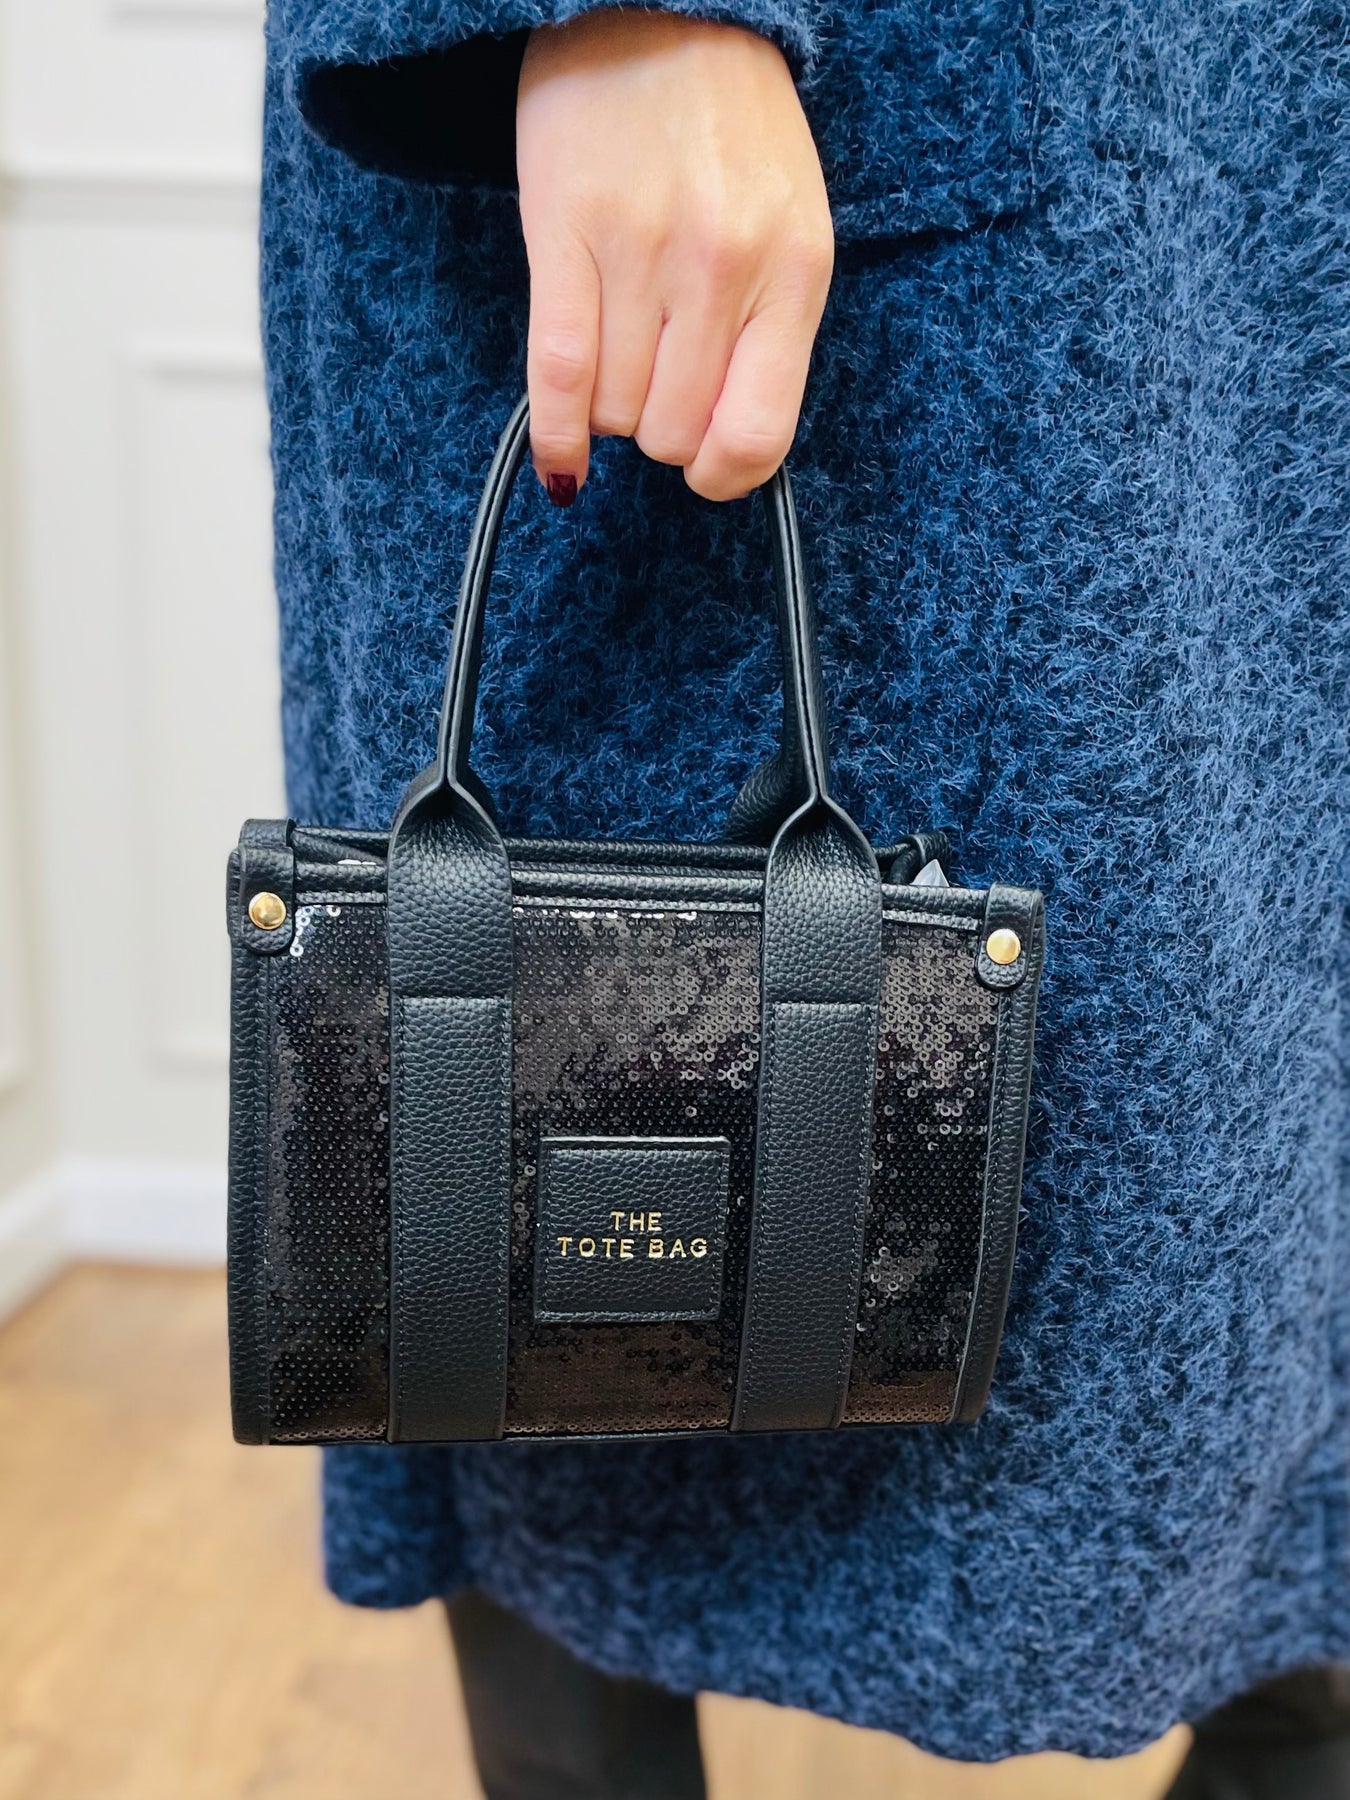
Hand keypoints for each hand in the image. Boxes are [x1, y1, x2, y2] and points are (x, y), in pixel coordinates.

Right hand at [515, 9, 832, 503]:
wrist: (659, 4)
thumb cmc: (729, 128)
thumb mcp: (789, 227)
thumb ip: (771, 330)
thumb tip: (723, 449)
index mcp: (794, 270)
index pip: (758, 433)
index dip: (724, 476)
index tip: (705, 471)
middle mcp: (723, 265)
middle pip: (675, 430)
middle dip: (661, 431)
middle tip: (656, 383)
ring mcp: (643, 249)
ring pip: (616, 411)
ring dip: (611, 410)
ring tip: (618, 355)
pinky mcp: (566, 230)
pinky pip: (558, 375)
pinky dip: (556, 435)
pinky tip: (561, 461)